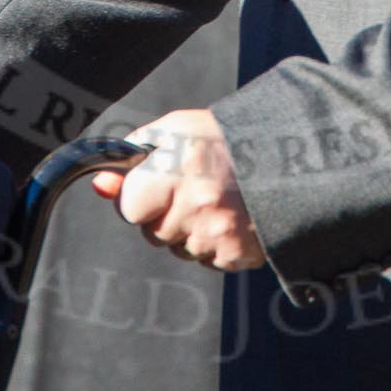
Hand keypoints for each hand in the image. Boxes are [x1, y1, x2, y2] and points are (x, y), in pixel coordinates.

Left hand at [93, 109, 265, 271]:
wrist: (290, 155)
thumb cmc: (224, 138)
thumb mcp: (173, 130)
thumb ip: (132, 154)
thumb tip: (101, 185)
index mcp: (175, 169)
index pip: (129, 208)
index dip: (141, 196)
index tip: (159, 183)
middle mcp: (195, 205)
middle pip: (153, 232)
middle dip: (166, 214)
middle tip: (195, 186)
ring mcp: (217, 234)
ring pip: (180, 249)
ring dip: (191, 231)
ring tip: (218, 199)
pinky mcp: (237, 254)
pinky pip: (208, 260)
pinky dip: (216, 244)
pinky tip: (232, 216)